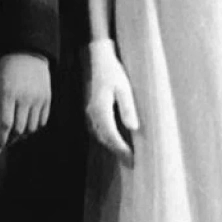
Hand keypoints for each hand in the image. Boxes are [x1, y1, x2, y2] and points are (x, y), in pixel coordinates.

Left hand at [0, 51, 52, 154]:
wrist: (27, 52)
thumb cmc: (7, 67)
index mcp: (8, 93)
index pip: (5, 123)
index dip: (0, 138)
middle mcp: (25, 98)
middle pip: (19, 128)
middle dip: (11, 138)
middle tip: (6, 142)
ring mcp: (38, 98)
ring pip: (32, 127)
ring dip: (23, 134)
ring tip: (17, 135)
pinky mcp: (47, 98)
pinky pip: (43, 120)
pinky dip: (35, 126)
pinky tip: (28, 125)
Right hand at [81, 38, 138, 164]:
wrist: (95, 58)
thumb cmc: (112, 71)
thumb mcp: (124, 88)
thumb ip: (128, 108)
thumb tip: (133, 128)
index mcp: (101, 109)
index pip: (111, 136)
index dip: (121, 149)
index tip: (131, 159)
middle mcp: (92, 113)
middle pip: (103, 138)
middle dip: (117, 151)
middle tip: (130, 163)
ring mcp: (88, 112)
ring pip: (98, 135)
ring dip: (110, 145)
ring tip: (124, 154)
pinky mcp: (89, 109)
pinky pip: (96, 128)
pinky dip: (105, 137)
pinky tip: (113, 139)